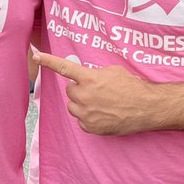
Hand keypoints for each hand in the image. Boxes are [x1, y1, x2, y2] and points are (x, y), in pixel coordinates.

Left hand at [34, 49, 154, 134]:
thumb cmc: (133, 87)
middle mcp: (84, 96)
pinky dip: (89, 118)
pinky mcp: (90, 127)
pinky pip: (81, 121)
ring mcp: (86, 113)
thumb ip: (95, 73)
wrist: (146, 108)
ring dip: (82, 104)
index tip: (36, 56)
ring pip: (73, 107)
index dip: (48, 61)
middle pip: (70, 91)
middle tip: (97, 91)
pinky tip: (103, 115)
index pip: (64, 68)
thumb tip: (87, 78)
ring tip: (101, 104)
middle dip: (80, 90)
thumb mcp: (114, 72)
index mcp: (89, 79)